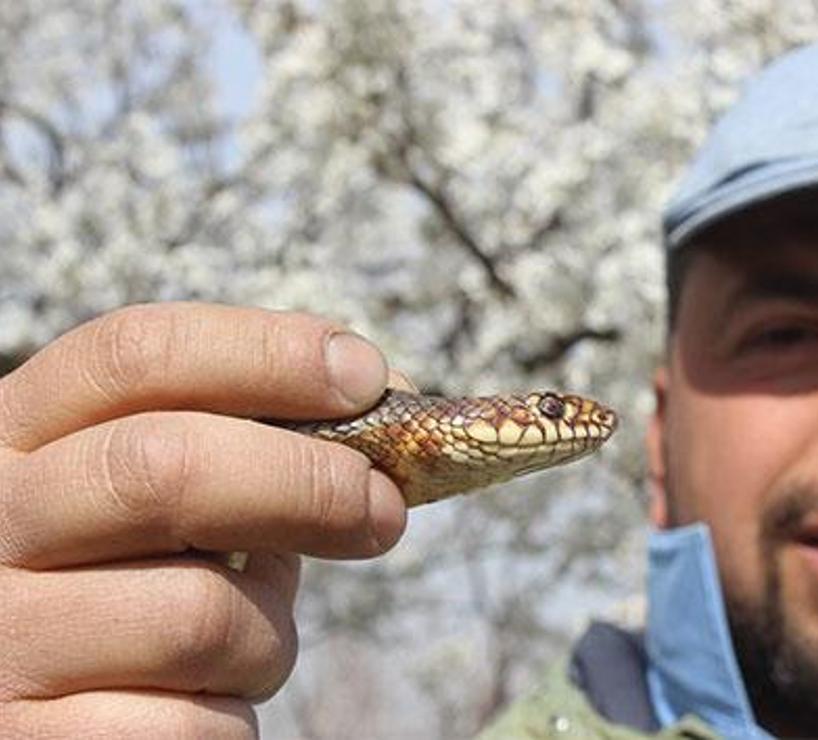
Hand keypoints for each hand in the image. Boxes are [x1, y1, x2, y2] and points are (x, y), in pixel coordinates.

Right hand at [0, 303, 406, 736]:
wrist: (45, 719)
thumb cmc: (129, 590)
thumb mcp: (159, 504)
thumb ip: (240, 452)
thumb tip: (379, 419)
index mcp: (20, 436)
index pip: (136, 354)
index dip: (266, 353)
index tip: (364, 375)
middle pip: (165, 467)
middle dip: (307, 483)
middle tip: (382, 508)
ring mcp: (2, 636)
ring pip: (197, 615)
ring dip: (269, 636)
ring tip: (249, 648)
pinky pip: (189, 724)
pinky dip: (230, 716)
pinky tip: (198, 707)